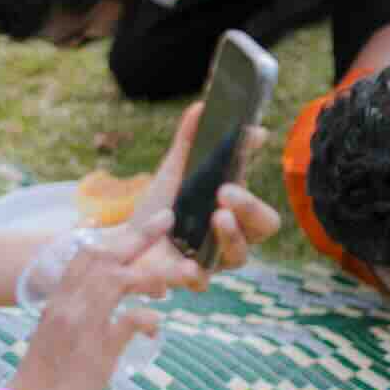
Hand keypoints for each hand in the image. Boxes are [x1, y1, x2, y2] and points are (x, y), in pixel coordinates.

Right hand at [7, 212, 180, 389]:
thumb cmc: (45, 384)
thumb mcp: (59, 342)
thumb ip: (82, 322)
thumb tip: (116, 318)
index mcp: (56, 304)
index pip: (80, 257)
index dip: (110, 237)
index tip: (135, 224)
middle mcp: (66, 308)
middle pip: (102, 257)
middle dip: (138, 235)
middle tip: (167, 219)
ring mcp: (81, 328)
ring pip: (119, 280)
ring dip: (155, 274)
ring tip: (178, 280)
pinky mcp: (97, 354)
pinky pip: (131, 321)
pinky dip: (150, 318)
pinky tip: (156, 326)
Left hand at [131, 104, 282, 289]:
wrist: (124, 240)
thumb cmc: (161, 206)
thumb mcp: (174, 170)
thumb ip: (191, 140)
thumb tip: (205, 106)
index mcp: (237, 215)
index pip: (264, 213)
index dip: (254, 200)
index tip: (230, 181)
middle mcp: (232, 242)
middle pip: (261, 232)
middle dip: (248, 210)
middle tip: (224, 194)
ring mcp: (212, 263)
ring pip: (238, 259)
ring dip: (231, 239)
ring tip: (214, 218)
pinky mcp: (185, 279)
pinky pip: (199, 282)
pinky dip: (193, 274)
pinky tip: (184, 263)